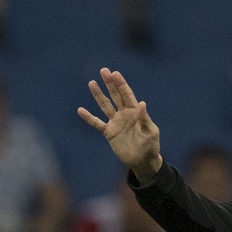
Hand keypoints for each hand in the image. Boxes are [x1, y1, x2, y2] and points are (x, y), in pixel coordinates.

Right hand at [79, 68, 162, 182]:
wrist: (143, 161)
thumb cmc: (150, 146)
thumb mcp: (150, 132)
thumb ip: (144, 118)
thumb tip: (141, 103)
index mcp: (135, 112)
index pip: (127, 95)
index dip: (121, 84)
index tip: (115, 73)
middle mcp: (124, 114)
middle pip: (115, 96)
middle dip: (110, 83)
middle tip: (104, 70)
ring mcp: (115, 122)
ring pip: (105, 106)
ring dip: (98, 95)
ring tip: (91, 83)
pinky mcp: (109, 133)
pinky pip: (97, 124)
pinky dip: (89, 118)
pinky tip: (81, 110)